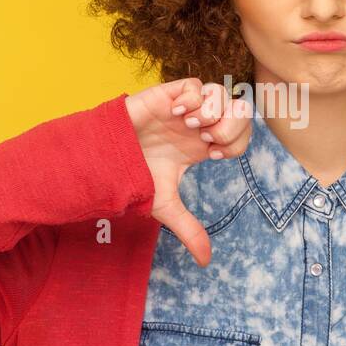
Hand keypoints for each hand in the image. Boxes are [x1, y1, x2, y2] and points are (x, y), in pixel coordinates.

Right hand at [124, 78, 252, 267]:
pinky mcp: (169, 94)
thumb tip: (206, 261)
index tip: (210, 156)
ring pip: (221, 94)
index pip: (241, 136)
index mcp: (205, 145)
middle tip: (207, 140)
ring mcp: (186, 107)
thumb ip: (189, 229)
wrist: (104, 159)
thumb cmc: (133, 175)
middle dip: (231, 126)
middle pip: (241, 110)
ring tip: (189, 127)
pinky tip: (176, 114)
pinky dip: (192, 99)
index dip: (235, 145)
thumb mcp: (166, 206)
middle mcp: (200, 124)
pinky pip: (196, 84)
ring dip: (211, 112)